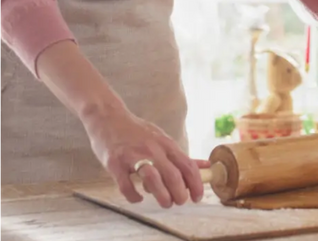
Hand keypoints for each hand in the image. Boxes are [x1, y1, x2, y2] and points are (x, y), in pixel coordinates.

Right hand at [82, 103, 205, 206]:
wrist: (108, 118)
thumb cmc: (137, 132)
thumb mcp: (162, 138)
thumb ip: (181, 156)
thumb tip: (206, 166)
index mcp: (165, 143)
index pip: (187, 165)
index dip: (196, 183)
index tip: (197, 197)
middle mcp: (152, 149)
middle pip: (173, 174)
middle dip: (180, 193)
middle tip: (180, 201)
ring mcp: (133, 156)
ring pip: (152, 178)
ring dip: (162, 195)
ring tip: (165, 202)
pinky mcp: (115, 163)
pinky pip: (126, 185)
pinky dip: (134, 196)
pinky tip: (138, 198)